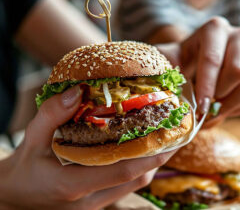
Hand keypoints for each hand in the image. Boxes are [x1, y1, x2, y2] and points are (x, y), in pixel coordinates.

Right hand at [0, 86, 174, 209]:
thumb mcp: (29, 142)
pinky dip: (137, 170)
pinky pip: (125, 188)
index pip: (122, 171)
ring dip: (150, 164)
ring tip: (163, 140)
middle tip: (175, 134)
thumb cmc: (22, 171)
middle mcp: (89, 201)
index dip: (151, 155)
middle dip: (159, 158)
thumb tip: (77, 90)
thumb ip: (51, 116)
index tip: (171, 138)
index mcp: (72, 185)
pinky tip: (140, 153)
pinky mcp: (97, 206)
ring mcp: (94, 206)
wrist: (12, 199)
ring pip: (133, 186)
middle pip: (136, 179)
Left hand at [158, 17, 239, 126]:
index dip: (206, 87)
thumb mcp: (167, 59)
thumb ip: (162, 68)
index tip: (200, 109)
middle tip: (204, 109)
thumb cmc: (181, 61)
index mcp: (214, 29)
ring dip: (230, 106)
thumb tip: (156, 89)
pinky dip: (238, 109)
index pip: (212, 59)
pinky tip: (221, 109)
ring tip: (212, 112)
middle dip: (219, 96)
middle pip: (238, 72)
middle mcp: (239, 37)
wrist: (197, 63)